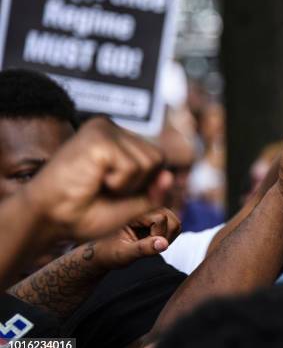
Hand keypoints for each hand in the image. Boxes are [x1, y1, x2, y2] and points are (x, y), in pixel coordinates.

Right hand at [24, 117, 172, 240]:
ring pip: (149, 162)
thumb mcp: (129, 207)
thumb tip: (169, 176)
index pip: (158, 158)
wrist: (48, 218)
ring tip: (99, 184)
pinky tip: (94, 180)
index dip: (146, 184)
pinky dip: (118, 183)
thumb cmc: (83, 213)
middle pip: (158, 158)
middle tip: (105, 189)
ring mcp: (104, 129)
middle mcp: (112, 129)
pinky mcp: (98, 135)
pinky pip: (132, 165)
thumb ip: (152, 192)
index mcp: (118, 140)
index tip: (113, 191)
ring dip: (127, 185)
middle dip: (139, 184)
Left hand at [92, 208, 181, 269]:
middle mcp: (146, 204)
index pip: (160, 219)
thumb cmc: (110, 252)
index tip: (140, 246)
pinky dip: (168, 236)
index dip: (155, 236)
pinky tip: (152, 240)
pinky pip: (175, 225)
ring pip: (176, 223)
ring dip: (167, 237)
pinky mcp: (160, 213)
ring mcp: (154, 208)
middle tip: (146, 247)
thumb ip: (144, 248)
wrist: (104, 249)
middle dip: (164, 238)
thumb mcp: (123, 254)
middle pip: (173, 221)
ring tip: (148, 244)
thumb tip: (164, 244)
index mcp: (133, 209)